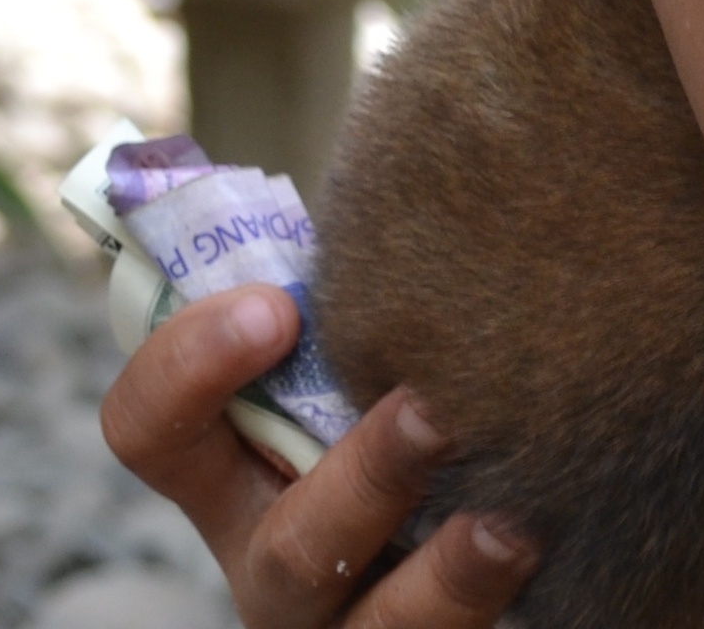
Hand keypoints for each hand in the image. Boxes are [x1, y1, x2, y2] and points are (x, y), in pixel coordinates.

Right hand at [96, 286, 537, 627]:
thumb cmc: (411, 365)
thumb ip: (352, 278)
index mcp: (230, 467)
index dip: (187, 370)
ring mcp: (357, 621)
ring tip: (510, 520)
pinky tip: (554, 542)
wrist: (505, 477)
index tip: (273, 306)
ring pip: (381, 627)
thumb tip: (421, 124)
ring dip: (445, 576)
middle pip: (285, 550)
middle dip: (358, 482)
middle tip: (430, 406)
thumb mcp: (355, 335)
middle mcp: (278, 558)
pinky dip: (500, 603)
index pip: (149, 429)